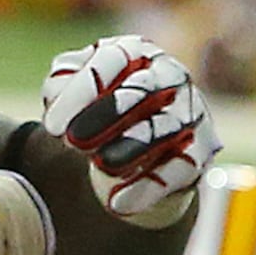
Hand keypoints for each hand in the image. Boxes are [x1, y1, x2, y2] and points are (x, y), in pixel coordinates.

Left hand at [40, 35, 218, 227]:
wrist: (141, 146)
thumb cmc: (101, 107)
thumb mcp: (75, 88)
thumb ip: (61, 83)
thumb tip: (56, 94)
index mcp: (136, 52)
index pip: (112, 60)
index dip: (81, 92)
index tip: (54, 128)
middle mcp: (169, 74)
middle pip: (141, 89)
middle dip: (107, 114)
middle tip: (75, 142)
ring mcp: (190, 111)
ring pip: (162, 128)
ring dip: (131, 148)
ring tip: (101, 167)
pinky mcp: (201, 151)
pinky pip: (180, 168)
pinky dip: (149, 186)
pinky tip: (119, 202)